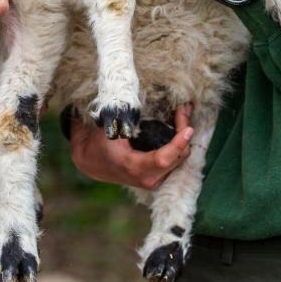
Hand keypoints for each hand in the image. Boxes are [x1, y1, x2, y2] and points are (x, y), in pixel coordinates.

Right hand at [69, 104, 194, 188]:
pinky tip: (178, 125)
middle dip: (184, 132)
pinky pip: (176, 160)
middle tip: (183, 109)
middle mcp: (147, 178)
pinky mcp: (158, 176)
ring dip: (184, 137)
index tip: (188, 128)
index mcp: (134, 167)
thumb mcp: (110, 129)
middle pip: (178, 157)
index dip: (178, 144)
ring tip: (182, 113)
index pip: (163, 159)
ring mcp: (154, 180)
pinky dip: (179, 144)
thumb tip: (150, 102)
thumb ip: (128, 119)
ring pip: (180, 159)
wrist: (92, 162)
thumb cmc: (99, 143)